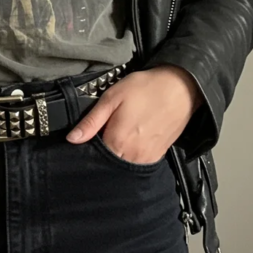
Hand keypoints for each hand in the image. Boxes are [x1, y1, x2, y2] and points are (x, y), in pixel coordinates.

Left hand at [66, 65, 203, 163]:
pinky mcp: (158, 156)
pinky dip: (132, 155)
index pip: (94, 157)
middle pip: (109, 163)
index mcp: (117, 141)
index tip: (91, 135)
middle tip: (107, 131)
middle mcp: (132, 155)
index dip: (89, 147)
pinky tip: (134, 138)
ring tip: (122, 132)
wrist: (181, 88)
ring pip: (124, 164)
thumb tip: (72, 139)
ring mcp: (147, 158)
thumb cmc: (145, 89)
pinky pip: (138, 162)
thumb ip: (91, 121)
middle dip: (103, 152)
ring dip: (118, 154)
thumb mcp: (112, 98)